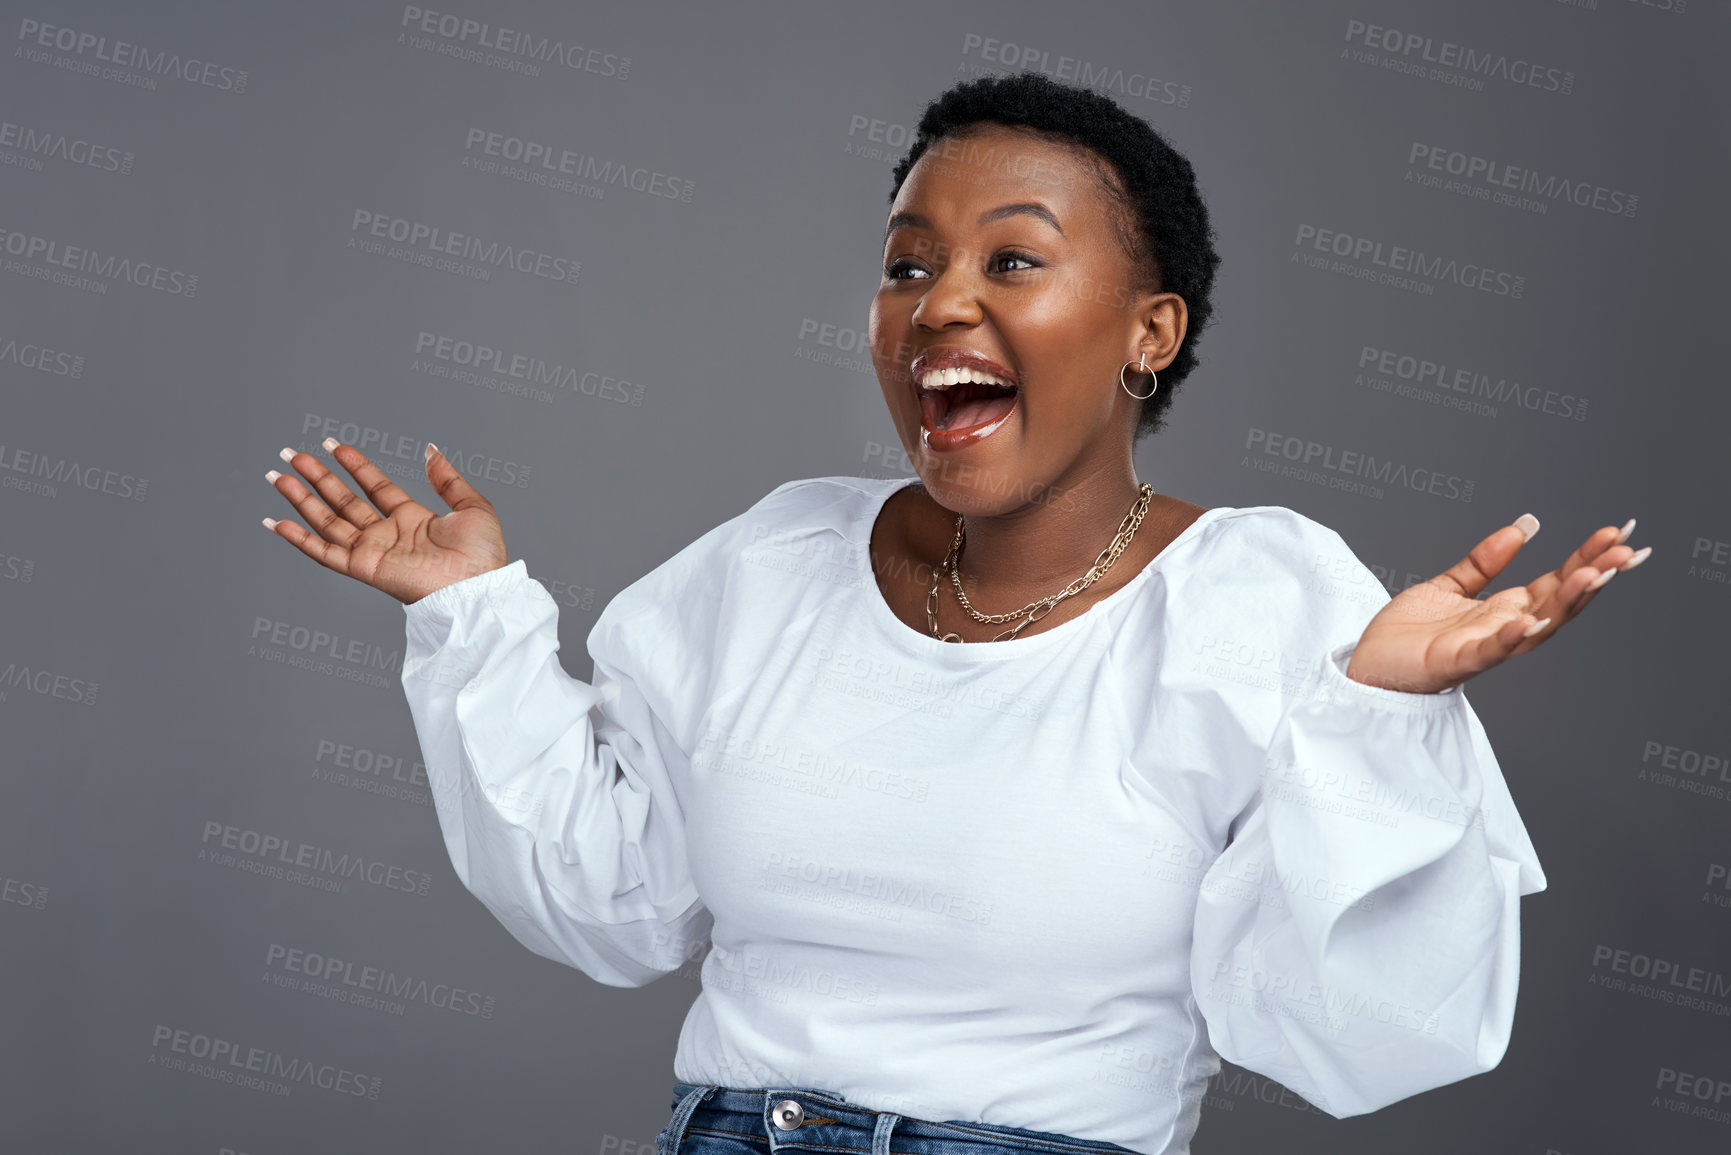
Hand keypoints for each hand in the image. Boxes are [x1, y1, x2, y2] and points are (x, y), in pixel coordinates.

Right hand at [262, 439, 508, 604]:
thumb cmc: (482, 557)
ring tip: (278, 476)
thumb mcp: (471, 506)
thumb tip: (431, 451)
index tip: (334, 446)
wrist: (477, 588)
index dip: (355, 466)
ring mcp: (373, 552)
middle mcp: (388, 535)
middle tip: (291, 454)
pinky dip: (299, 540)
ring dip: (301, 499)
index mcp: (412, 520)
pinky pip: (324, 553)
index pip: (375, 487)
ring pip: (328, 521)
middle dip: (317, 477)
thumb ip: (448, 479)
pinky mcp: (364, 569)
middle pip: (344, 501)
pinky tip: (277, 523)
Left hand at [1343, 515, 1648, 694]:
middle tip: (1626, 551)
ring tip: (1591, 575)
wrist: (1367, 666)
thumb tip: (1523, 526)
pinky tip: (1529, 620)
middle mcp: (1502, 630)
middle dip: (1593, 577)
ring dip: (1564, 603)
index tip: (1618, 533)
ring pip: (1534, 627)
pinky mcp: (1453, 663)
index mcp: (1503, 609)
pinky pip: (1487, 652)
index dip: (1588, 558)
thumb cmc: (1407, 634)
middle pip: (1558, 602)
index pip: (1555, 581)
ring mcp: (1482, 648)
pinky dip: (1509, 637)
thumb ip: (1484, 561)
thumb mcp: (1449, 585)